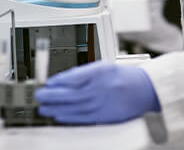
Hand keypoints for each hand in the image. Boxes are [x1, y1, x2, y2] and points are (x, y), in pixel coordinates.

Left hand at [35, 61, 160, 123]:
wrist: (144, 88)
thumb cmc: (124, 76)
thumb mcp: (103, 66)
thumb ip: (84, 73)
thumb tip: (63, 80)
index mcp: (100, 72)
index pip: (74, 77)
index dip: (58, 81)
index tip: (47, 83)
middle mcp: (101, 88)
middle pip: (71, 93)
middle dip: (52, 95)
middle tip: (39, 95)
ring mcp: (103, 103)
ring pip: (74, 107)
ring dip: (57, 108)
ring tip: (44, 107)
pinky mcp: (105, 116)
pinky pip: (83, 117)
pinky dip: (69, 117)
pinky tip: (59, 116)